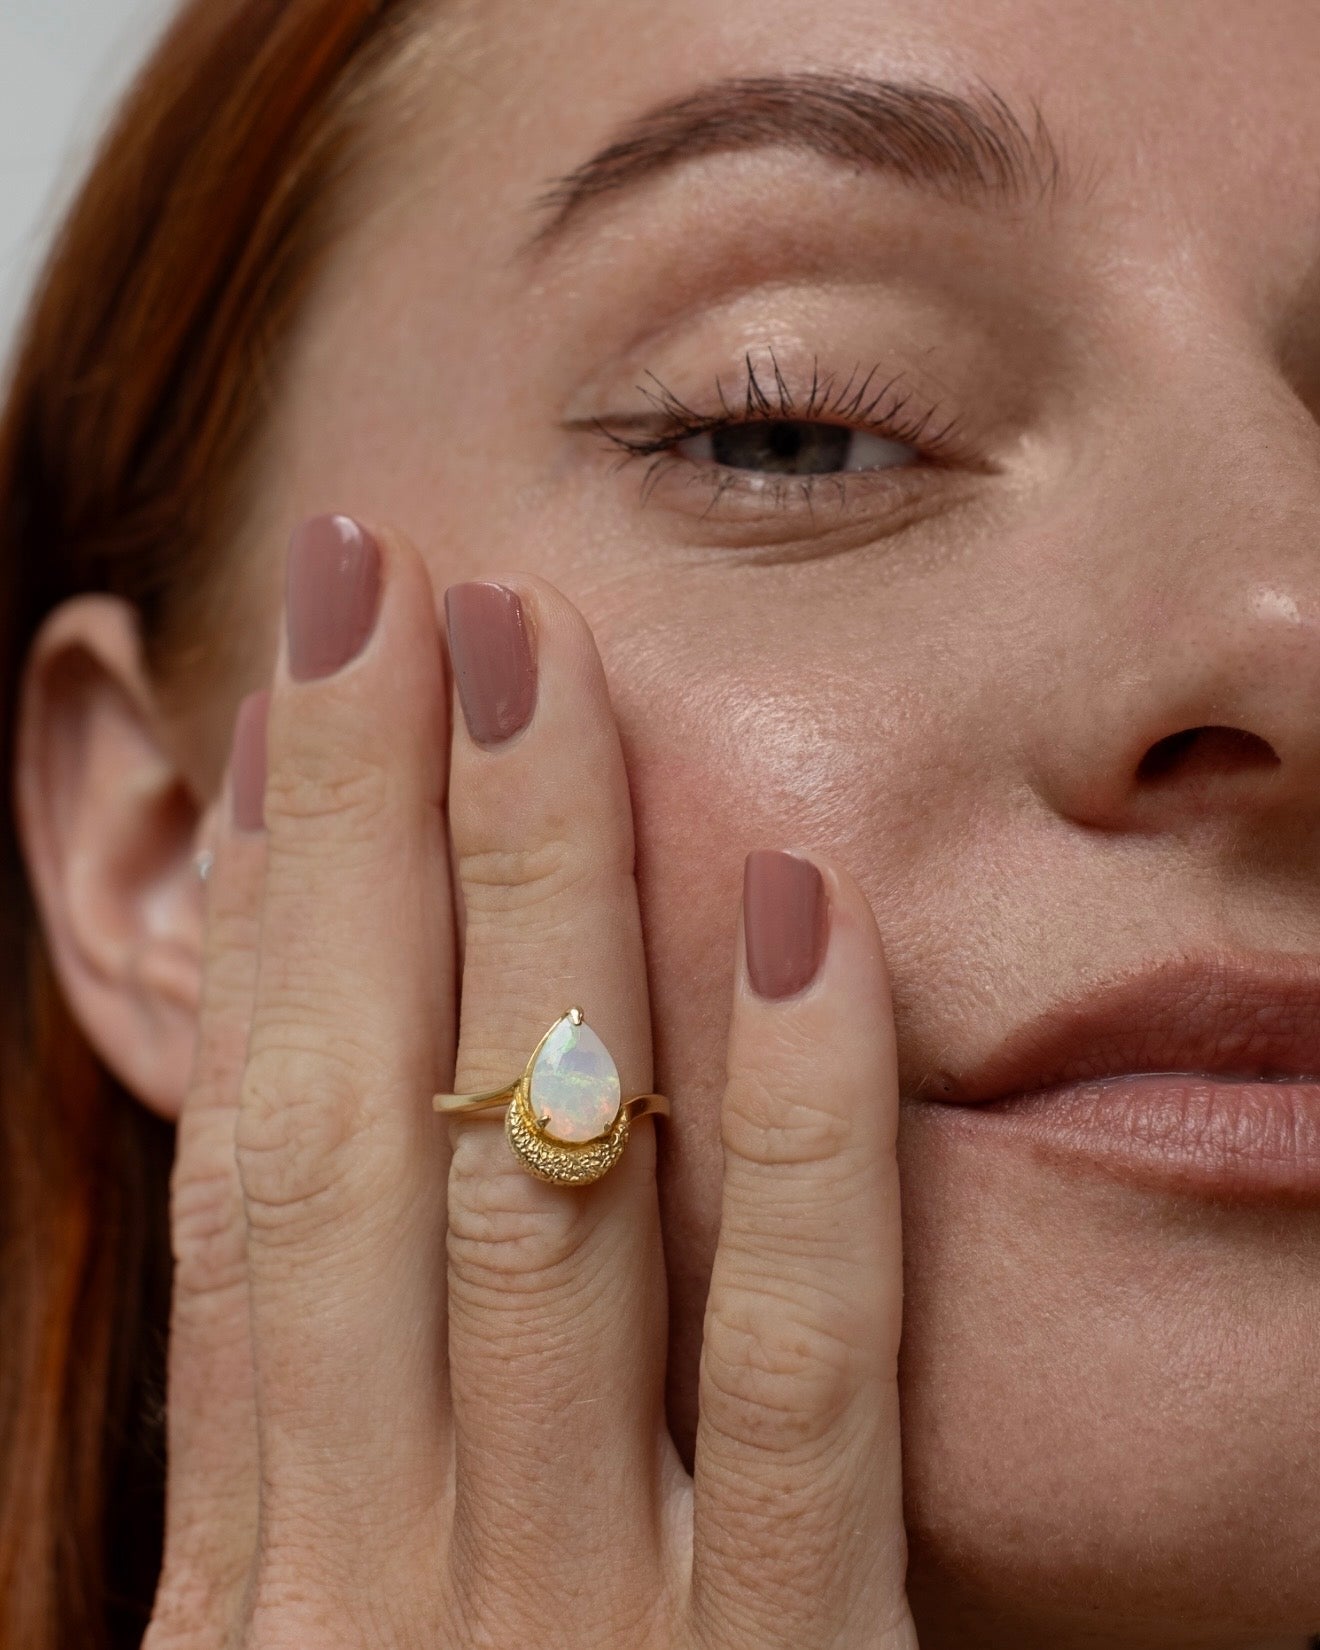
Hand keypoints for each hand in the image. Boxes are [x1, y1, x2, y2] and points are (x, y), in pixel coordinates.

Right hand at [144, 516, 916, 1648]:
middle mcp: (394, 1562)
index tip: (309, 666)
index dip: (271, 885)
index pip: (257, 1136)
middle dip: (379, 823)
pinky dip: (800, 1133)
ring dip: (557, 901)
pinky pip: (800, 1369)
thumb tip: (297, 1174)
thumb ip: (287, 1450)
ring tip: (555, 670)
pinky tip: (796, 917)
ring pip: (570, 1180)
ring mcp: (598, 1618)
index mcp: (242, 1567)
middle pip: (384, 1106)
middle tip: (406, 585)